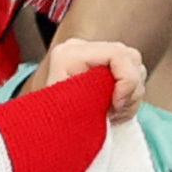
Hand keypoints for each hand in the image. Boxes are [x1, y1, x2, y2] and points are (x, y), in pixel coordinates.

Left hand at [30, 34, 148, 109]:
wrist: (36, 122)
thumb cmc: (48, 118)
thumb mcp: (67, 109)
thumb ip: (92, 99)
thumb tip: (119, 99)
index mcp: (70, 54)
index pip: (118, 54)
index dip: (127, 80)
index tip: (117, 104)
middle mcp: (83, 48)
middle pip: (130, 57)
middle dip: (131, 88)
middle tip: (115, 110)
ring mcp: (94, 56)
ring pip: (135, 67)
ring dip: (131, 94)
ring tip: (112, 112)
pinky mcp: (102, 67)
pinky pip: (131, 76)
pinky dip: (129, 96)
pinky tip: (114, 109)